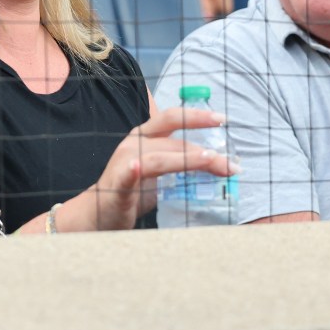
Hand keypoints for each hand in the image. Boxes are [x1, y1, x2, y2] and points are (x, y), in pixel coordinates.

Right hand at [83, 107, 238, 230]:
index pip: (173, 118)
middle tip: (231, 164)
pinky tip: (138, 168)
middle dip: (206, 152)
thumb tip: (218, 165)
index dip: (197, 116)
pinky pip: (127, 174)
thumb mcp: (160, 173)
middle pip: (174, 140)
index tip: (222, 120)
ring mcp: (124, 162)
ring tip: (209, 161)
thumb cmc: (131, 191)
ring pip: (159, 156)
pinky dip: (135, 170)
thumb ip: (182, 165)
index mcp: (145, 136)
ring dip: (186, 159)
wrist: (97, 213)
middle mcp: (135, 143)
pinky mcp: (117, 183)